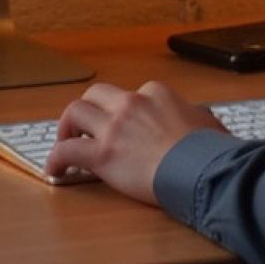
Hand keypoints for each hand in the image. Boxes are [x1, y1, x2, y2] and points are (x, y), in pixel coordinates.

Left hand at [45, 80, 226, 203]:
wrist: (201, 168)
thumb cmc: (208, 149)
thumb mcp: (207, 121)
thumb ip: (196, 117)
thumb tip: (201, 120)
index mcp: (157, 93)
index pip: (132, 94)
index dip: (124, 111)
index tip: (123, 125)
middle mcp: (132, 103)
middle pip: (97, 94)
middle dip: (88, 109)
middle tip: (84, 128)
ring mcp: (115, 127)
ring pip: (76, 112)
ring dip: (67, 126)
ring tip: (65, 143)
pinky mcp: (102, 154)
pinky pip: (66, 151)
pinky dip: (56, 159)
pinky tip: (56, 170)